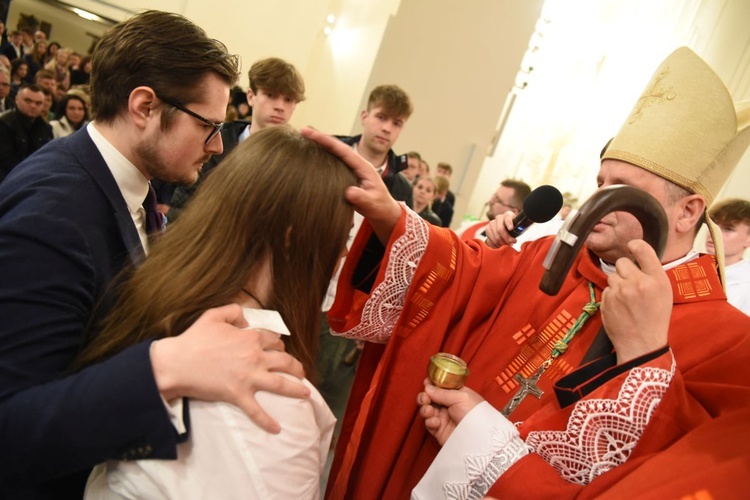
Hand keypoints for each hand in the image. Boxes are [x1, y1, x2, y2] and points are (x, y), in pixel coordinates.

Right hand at [150, 304, 308, 433]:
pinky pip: (257, 411)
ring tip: (306, 394)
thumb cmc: (194, 339)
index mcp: (250, 338)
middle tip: (301, 372)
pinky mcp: (238, 394)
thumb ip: (234, 311)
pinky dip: (267, 422)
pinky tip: (277, 429)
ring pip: (281, 384)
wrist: (177, 363)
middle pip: (285, 362)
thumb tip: (246, 317)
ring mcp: (249, 377)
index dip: (279, 345)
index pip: (274, 341)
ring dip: (296, 390)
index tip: (281, 350)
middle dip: (296, 367)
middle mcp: (254, 357)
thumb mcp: (214, 315)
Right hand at [300, 127, 400, 242]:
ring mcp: (352, 169)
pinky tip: (312, 157)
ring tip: (304, 140)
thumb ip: (362, 198)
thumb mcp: (372, 204)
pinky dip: (323, 158)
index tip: (311, 134)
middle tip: (303, 131)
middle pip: (337, 148)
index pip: (343, 150)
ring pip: (334, 154)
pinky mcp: (347, 175)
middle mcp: (357, 164)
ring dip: (320, 147)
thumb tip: (349, 192)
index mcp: (363, 166)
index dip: (327, 141)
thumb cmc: (379, 207)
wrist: (384, 211)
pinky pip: (333, 164)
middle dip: (320, 139)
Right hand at [416, 378, 484, 445]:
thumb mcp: (460, 397)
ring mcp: (443, 418)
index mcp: (456, 394)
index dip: (432, 384)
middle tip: (424, 398)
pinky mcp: (439, 430)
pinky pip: (429, 423)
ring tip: (429, 411)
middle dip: (424, 396)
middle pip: (430, 398)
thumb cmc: (474, 413)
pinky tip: (437, 423)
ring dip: (424, 409)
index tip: (426, 382)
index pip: (441, 387)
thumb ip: (442, 392)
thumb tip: (427, 387)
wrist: (478, 438)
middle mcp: (449, 405)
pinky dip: (430, 422)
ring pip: (426, 410)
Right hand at [484, 211, 517, 248]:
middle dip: (506, 238)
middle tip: (511, 243)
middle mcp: (498, 218)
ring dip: (501, 243)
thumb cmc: (515, 228)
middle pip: (500, 229)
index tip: (511, 229)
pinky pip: (490, 239)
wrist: (507, 230)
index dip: (509, 223)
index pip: (508, 217)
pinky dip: (495, 245)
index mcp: (508, 215)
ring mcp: (492, 224)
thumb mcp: (519, 226)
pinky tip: (500, 246)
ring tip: (507, 245)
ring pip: (495, 236)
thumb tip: (521, 229)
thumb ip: (520, 227)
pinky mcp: (488, 230)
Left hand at [601, 240, 672, 363]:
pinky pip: (607, 289)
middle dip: (625, 270)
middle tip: (632, 283)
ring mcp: (619, 292)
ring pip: (612, 276)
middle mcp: (637, 282)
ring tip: (627, 299)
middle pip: (622, 262)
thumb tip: (638, 255)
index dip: (635, 245)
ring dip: (617, 283)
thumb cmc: (656, 318)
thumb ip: (652, 273)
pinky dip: (611, 295)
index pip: (643, 250)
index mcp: (656, 279)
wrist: (642, 343)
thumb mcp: (664, 293)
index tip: (631, 246)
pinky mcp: (606, 300)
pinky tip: (620, 307)